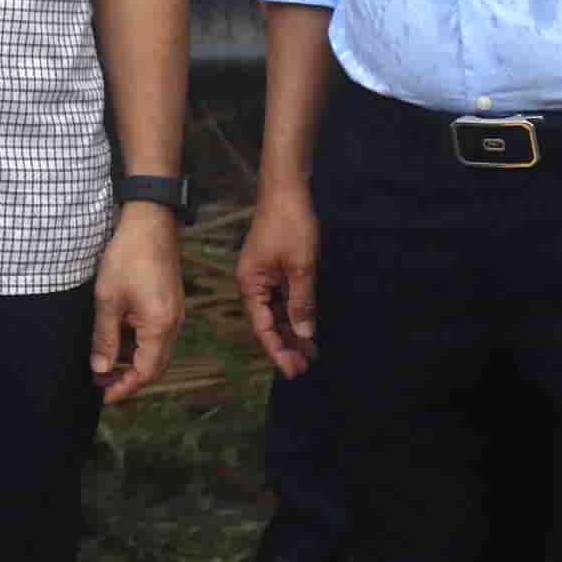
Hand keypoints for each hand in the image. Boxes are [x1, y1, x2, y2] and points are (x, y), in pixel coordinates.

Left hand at [91, 203, 182, 403]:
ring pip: (155, 349)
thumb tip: (101, 369)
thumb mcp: (108, 299)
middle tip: (102, 383)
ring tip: (104, 362)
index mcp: (160, 325)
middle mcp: (173, 323)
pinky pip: (156, 333)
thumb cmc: (128, 255)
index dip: (125, 388)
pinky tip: (118, 338)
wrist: (149, 220)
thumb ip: (105, 338)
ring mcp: (174, 312)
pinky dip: (138, 342)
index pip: (146, 372)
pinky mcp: (169, 301)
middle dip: (129, 378)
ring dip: (133, 360)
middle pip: (155, 365)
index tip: (104, 395)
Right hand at [237, 180, 319, 377]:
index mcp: (250, 284)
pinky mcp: (273, 269)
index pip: (262, 327)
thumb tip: (305, 333)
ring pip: (276, 313)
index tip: (293, 371)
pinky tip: (308, 328)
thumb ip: (302, 302)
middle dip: (286, 346)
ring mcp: (263, 276)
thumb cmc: (290, 224)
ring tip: (310, 354)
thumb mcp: (301, 266)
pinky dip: (294, 314)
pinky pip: (282, 299)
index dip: (277, 351)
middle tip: (305, 368)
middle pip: (267, 324)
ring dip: (292, 332)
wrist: (286, 190)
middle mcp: (252, 284)